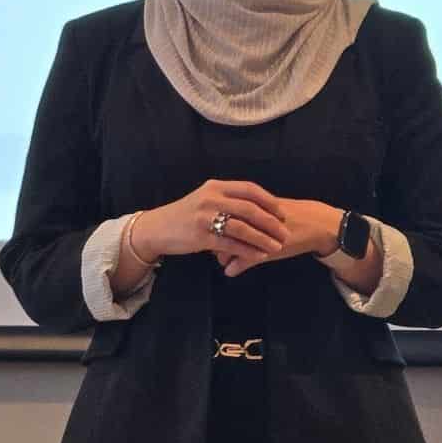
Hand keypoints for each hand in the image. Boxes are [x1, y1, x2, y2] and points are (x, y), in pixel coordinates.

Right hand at [130, 180, 289, 264]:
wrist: (156, 228)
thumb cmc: (184, 216)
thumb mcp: (205, 200)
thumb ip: (227, 200)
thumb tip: (255, 209)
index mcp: (216, 186)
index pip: (249, 189)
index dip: (269, 201)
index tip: (282, 213)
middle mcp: (211, 198)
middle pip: (250, 208)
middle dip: (271, 222)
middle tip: (285, 233)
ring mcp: (205, 216)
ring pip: (242, 227)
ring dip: (263, 238)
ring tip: (276, 247)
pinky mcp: (200, 235)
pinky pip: (230, 244)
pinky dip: (248, 250)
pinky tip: (258, 256)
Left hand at [214, 198, 340, 277]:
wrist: (313, 223)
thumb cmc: (288, 217)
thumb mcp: (265, 215)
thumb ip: (246, 218)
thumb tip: (229, 223)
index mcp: (248, 204)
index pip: (220, 215)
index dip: (214, 227)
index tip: (213, 235)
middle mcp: (249, 218)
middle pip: (221, 231)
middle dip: (215, 243)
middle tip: (217, 252)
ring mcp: (256, 234)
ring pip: (229, 247)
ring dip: (223, 256)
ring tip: (224, 261)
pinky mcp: (265, 249)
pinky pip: (243, 260)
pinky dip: (234, 268)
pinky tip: (231, 271)